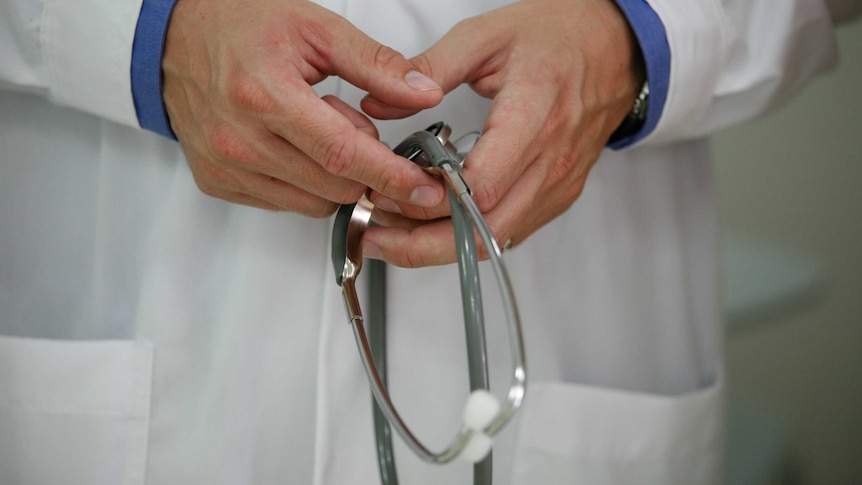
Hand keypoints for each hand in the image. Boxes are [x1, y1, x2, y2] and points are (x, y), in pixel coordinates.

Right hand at [162, 0, 446, 215]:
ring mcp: (224, 166)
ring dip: (335, 177)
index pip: (343, 154)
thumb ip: (376, 64)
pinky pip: (284, 203)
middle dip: (367, 169)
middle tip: (357, 126)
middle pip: (334, 185)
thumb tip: (424, 94)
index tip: (425, 189)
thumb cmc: (242, 24)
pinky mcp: (216, 182)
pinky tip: (295, 145)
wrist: (175, 37)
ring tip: (318, 128)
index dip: (391, 176)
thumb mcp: (316, 28)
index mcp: (265, 95)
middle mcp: (239, 140)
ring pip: (313, 202)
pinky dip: (306, 183)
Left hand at [361, 0, 643, 265]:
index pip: (481, 186)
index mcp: (533, 116)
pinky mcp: (558, 196)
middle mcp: (550, 161)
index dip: (430, 201)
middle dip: (422, 245)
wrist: (616, 48)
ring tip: (393, 233)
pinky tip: (433, 225)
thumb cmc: (558, 37)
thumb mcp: (486, 36)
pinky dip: (468, 237)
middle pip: (483, 231)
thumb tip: (378, 101)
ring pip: (494, 242)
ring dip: (440, 246)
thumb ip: (429, 67)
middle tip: (375, 236)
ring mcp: (557, 185)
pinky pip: (509, 233)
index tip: (388, 192)